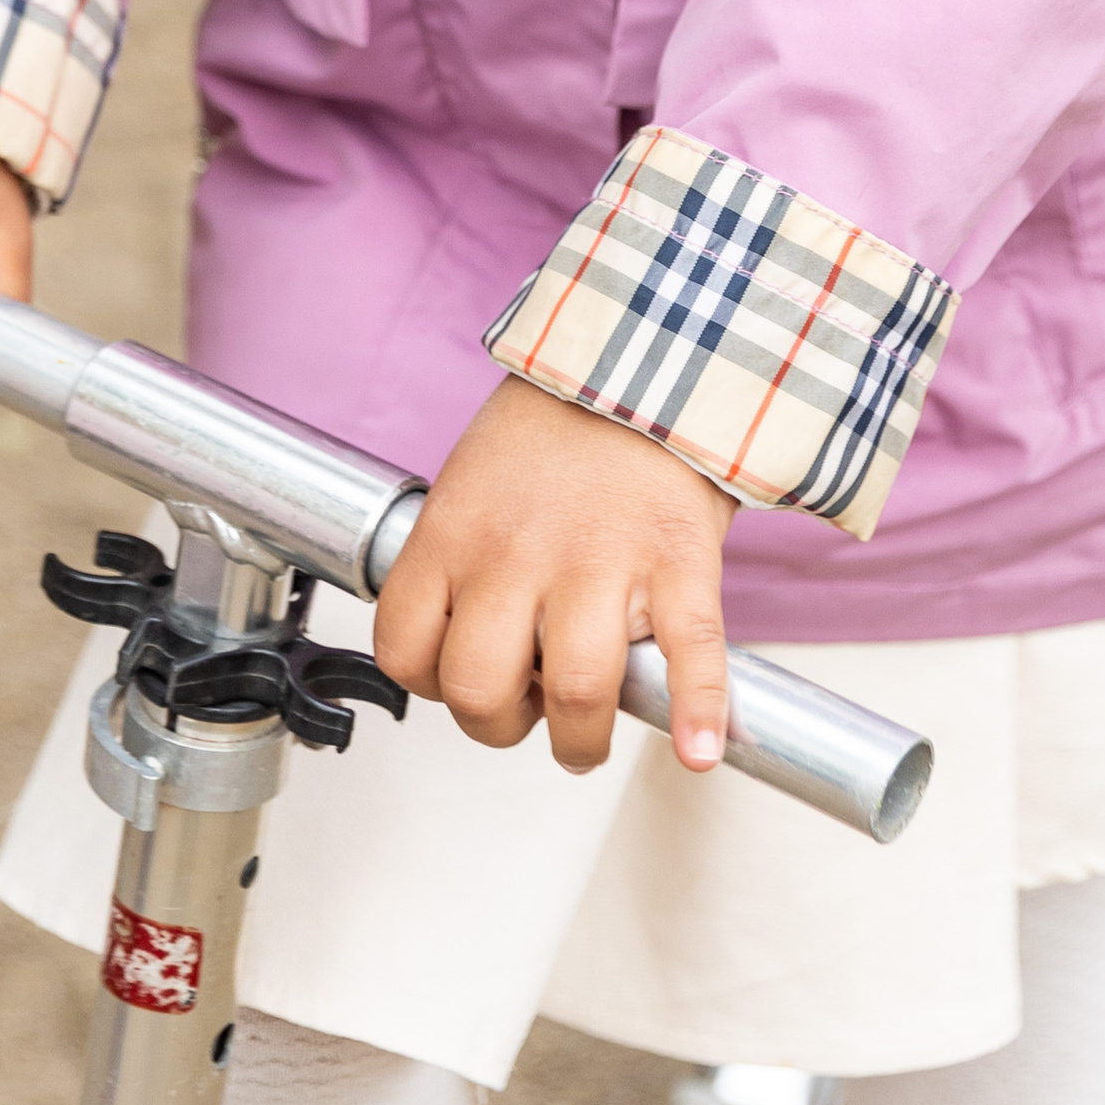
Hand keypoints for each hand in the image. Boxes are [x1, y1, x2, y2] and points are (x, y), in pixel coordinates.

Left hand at [373, 375, 734, 777]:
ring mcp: (600, 561)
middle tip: (526, 710)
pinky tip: (700, 748)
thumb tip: (469, 641)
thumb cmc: (557, 427)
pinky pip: (689, 655)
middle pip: (479, 689)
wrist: (643, 357)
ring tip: (586, 734)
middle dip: (499, 724)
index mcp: (455, 532)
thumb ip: (461, 559)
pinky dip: (699, 713)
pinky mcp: (676, 561)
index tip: (458, 677)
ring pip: (575, 690)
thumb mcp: (472, 482)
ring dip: (580, 738)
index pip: (405, 650)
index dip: (431, 683)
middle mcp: (516, 552)